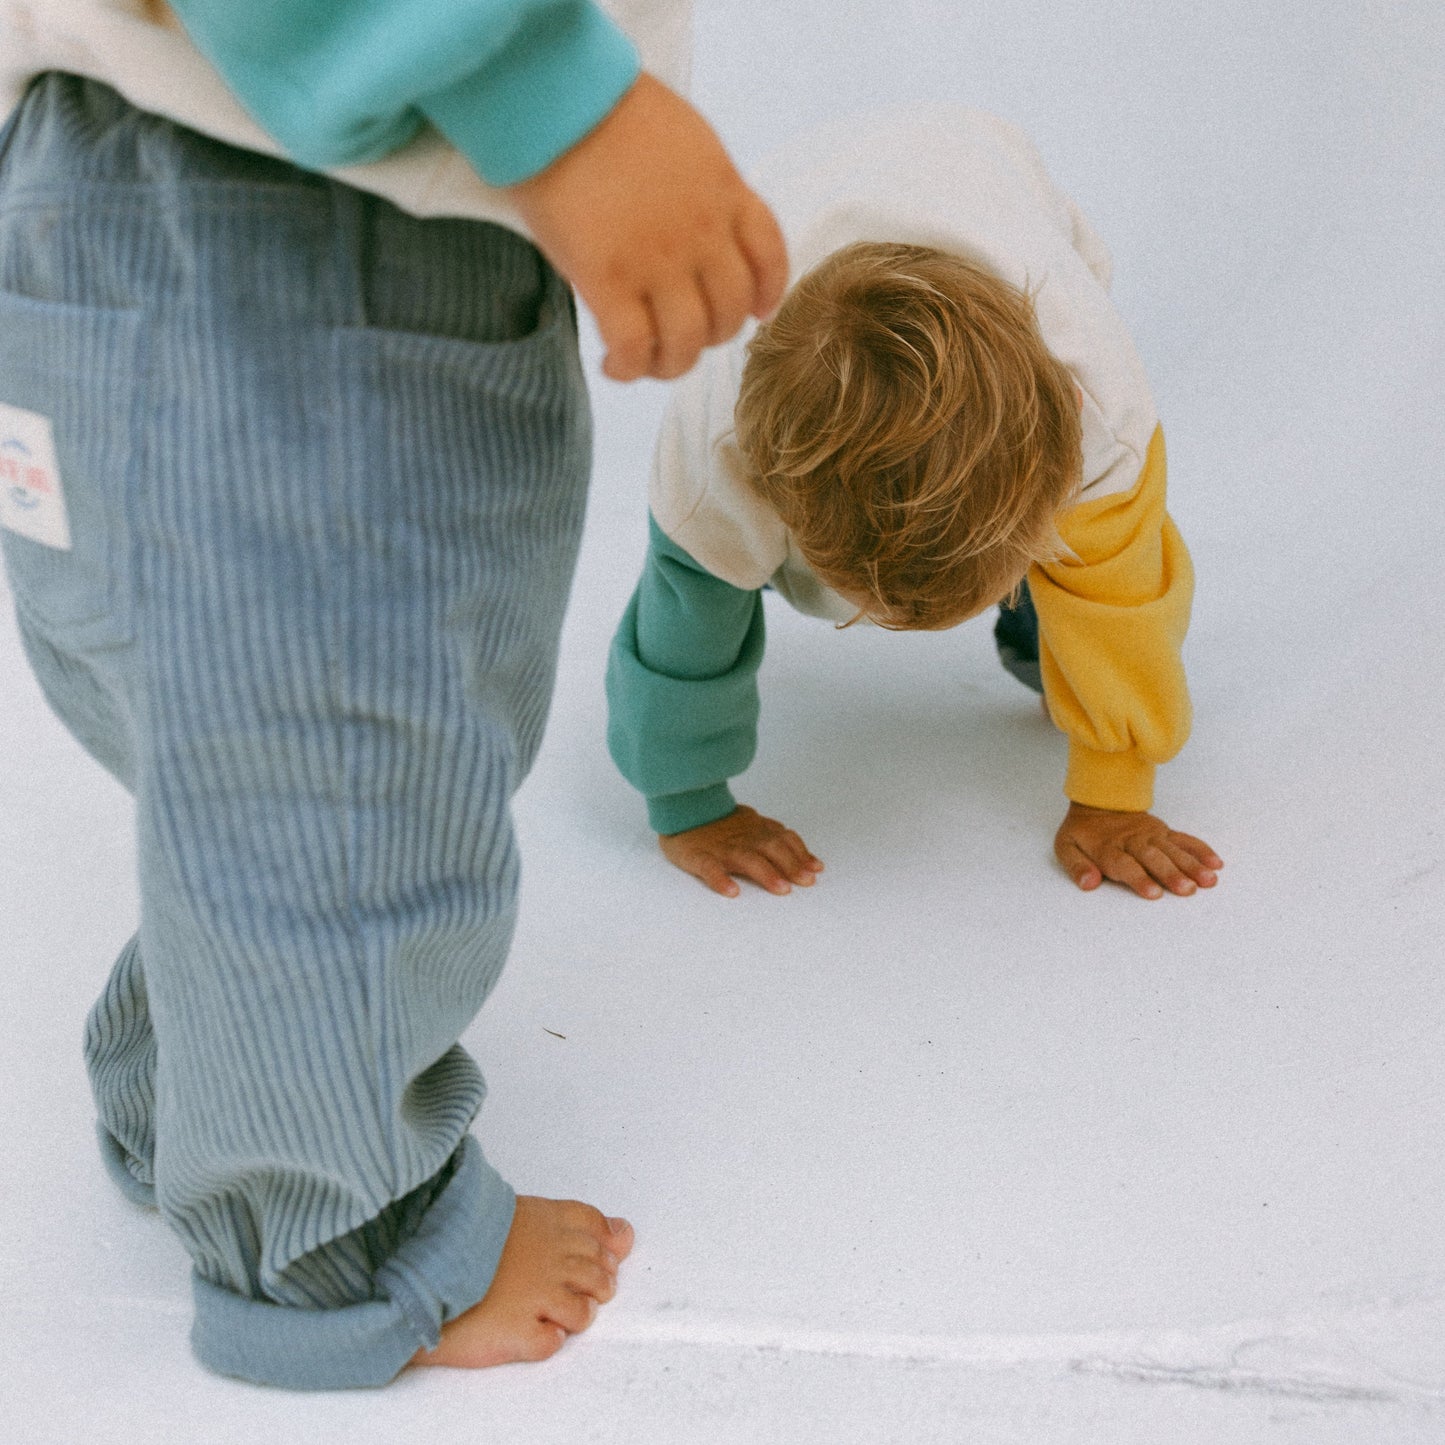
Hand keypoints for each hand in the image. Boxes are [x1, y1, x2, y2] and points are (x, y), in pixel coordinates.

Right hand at [507, 73, 788, 381]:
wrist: (558, 98)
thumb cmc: (607, 106)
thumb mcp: (685, 137)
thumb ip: (701, 184)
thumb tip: (694, 223)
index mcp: (724, 192)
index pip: (769, 256)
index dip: (767, 294)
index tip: (756, 312)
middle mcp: (701, 234)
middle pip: (730, 313)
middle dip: (712, 336)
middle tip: (683, 337)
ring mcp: (657, 261)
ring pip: (688, 341)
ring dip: (672, 364)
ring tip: (649, 362)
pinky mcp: (609, 279)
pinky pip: (633, 347)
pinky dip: (629, 370)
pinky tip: (613, 366)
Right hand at [659, 804, 823, 897]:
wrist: (680, 809)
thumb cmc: (718, 822)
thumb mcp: (749, 822)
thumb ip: (773, 834)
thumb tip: (800, 850)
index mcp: (755, 829)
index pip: (783, 839)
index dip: (800, 853)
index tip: (816, 868)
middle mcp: (742, 837)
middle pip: (771, 848)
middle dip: (791, 864)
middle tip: (806, 882)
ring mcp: (720, 847)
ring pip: (746, 858)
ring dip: (766, 873)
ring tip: (781, 889)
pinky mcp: (697, 856)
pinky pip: (709, 868)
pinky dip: (721, 879)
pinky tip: (731, 892)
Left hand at [1055, 802, 1222, 899]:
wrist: (1098, 800)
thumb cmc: (1083, 831)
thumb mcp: (1066, 847)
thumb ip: (1076, 866)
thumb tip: (1088, 884)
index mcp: (1108, 848)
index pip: (1125, 865)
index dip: (1140, 879)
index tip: (1154, 893)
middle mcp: (1133, 841)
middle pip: (1154, 858)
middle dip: (1171, 874)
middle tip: (1187, 889)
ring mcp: (1151, 835)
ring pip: (1173, 850)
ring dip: (1192, 865)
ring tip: (1209, 880)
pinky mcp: (1164, 831)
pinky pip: (1184, 840)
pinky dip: (1200, 850)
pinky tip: (1215, 864)